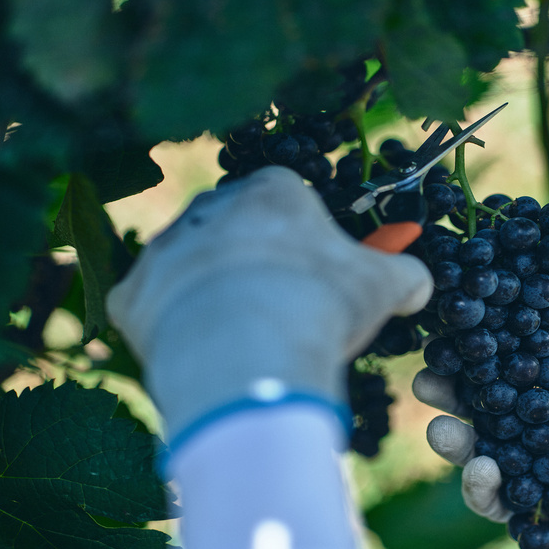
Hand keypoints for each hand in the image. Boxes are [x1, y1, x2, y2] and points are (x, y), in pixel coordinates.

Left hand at [107, 167, 432, 436]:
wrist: (244, 354)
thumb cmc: (319, 306)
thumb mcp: (384, 287)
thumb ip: (404, 275)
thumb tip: (417, 282)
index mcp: (271, 191)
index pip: (291, 204)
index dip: (310, 244)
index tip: (323, 281)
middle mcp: (210, 207)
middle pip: (239, 235)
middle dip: (260, 268)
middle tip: (287, 315)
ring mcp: (165, 250)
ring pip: (195, 271)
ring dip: (217, 299)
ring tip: (248, 345)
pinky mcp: (131, 297)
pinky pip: (157, 311)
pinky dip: (178, 334)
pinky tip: (207, 358)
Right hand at [412, 292, 548, 548]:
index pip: (522, 366)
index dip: (485, 354)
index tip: (451, 337)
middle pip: (496, 413)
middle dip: (457, 399)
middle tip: (427, 384)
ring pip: (496, 460)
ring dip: (463, 449)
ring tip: (447, 436)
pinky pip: (520, 509)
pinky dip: (494, 497)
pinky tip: (487, 477)